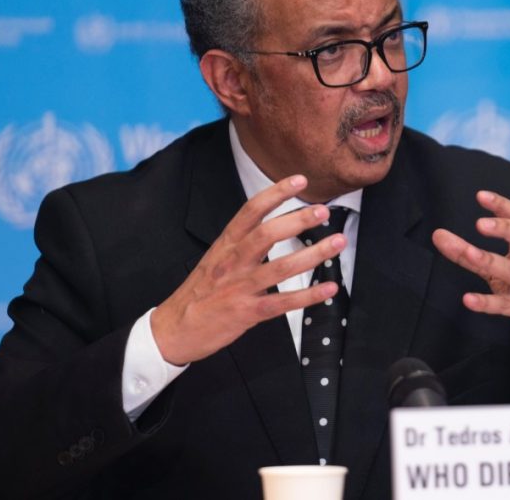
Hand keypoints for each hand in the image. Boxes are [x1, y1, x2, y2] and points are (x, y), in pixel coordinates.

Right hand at [151, 175, 344, 364]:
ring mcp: (239, 287)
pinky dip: (308, 296)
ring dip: (312, 255)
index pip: (251, 210)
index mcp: (226, 244)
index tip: (299, 180)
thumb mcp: (216, 258)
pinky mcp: (246, 313)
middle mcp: (232, 262)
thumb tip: (274, 226)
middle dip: (297, 220)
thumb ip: (243, 242)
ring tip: (336, 243)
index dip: (276, 193)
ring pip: (279, 268)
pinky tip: (328, 289)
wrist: (173, 329)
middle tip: (323, 211)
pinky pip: (282, 303)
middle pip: (266, 234)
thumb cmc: (200, 292)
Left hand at [432, 190, 509, 357]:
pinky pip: (507, 305)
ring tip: (468, 252)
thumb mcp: (500, 270)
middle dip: (506, 228)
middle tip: (480, 224)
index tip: (480, 195)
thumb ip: (468, 254)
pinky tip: (468, 300)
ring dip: (490, 260)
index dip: (502, 206)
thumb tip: (438, 235)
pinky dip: (487, 302)